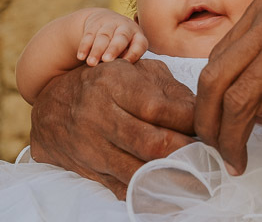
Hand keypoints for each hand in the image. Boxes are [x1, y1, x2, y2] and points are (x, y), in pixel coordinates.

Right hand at [29, 58, 195, 198]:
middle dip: (187, 151)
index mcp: (113, 83)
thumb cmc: (106, 83)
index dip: (190, 120)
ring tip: (198, 172)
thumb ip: (170, 88)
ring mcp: (91, 147)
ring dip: (173, 174)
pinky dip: (150, 191)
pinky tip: (171, 187)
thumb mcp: (136, 71)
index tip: (208, 125)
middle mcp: (99, 115)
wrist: (51, 106)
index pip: (158, 107)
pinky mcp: (88, 171)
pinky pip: (123, 188)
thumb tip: (202, 111)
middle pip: (151, 143)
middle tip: (209, 152)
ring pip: (138, 170)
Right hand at [76, 10, 147, 65]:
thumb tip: (121, 75)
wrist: (106, 20)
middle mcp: (125, 27)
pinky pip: (88, 35)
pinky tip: (81, 56)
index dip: (134, 54)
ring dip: (96, 50)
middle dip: (113, 49)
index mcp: (138, 35)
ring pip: (103, 36)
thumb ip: (126, 59)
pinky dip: (84, 46)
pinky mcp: (94, 24)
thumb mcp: (129, 49)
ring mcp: (110, 24)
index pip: (139, 44)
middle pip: (121, 37)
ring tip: (91, 63)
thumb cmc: (122, 44)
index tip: (126, 64)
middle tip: (107, 60)